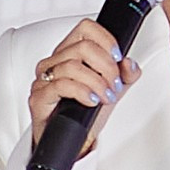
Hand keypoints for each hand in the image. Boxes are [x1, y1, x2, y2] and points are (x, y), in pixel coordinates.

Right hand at [29, 17, 141, 149]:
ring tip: (106, 96)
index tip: (118, 58)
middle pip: (83, 47)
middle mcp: (54, 62)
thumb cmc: (84, 113)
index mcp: (69, 53)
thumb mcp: (111, 90)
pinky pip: (61, 85)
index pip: (85, 29)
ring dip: (97, 83)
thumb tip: (130, 64)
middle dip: (106, 67)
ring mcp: (44, 78)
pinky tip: (92, 101)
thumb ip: (124, 75)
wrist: (71, 141)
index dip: (106, 40)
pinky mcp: (39, 97)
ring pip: (73, 66)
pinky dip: (82, 92)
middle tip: (115, 84)